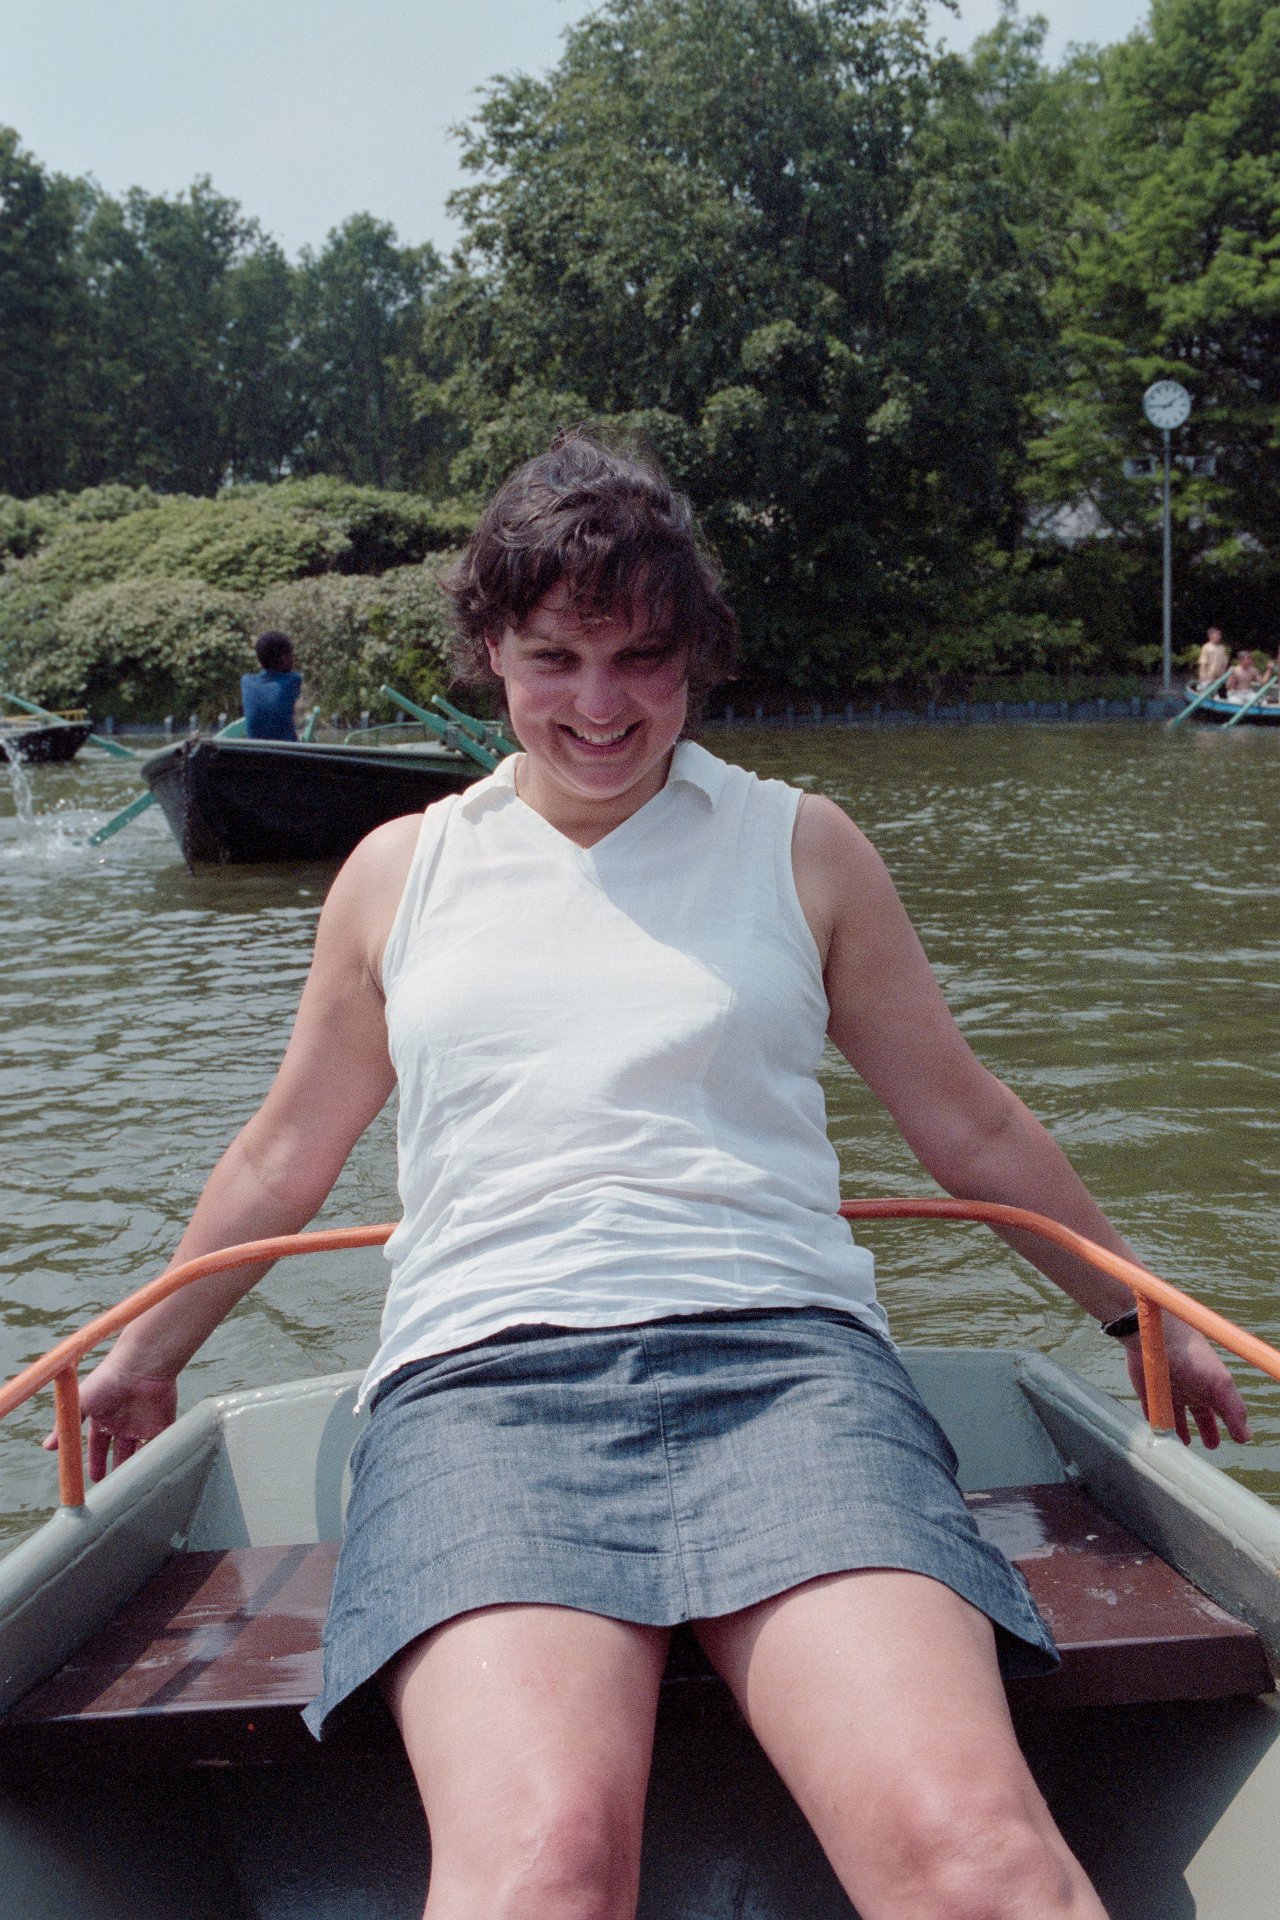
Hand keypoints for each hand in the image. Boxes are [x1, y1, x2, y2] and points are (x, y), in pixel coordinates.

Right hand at [43, 1356, 177, 1481]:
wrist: (140, 1367)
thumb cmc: (107, 1381)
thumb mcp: (81, 1404)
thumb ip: (65, 1427)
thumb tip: (47, 1447)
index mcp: (104, 1416)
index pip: (98, 1444)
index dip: (96, 1461)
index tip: (94, 1479)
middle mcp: (123, 1421)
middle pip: (120, 1451)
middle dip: (115, 1468)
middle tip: (111, 1488)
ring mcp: (143, 1422)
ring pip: (139, 1452)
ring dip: (134, 1468)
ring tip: (129, 1487)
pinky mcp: (162, 1423)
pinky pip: (159, 1445)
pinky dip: (155, 1459)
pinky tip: (148, 1474)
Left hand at [1125, 1318, 1250, 1448]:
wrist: (1159, 1338)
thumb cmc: (1193, 1357)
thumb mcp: (1221, 1384)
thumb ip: (1234, 1410)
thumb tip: (1246, 1437)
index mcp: (1209, 1386)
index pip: (1221, 1408)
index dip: (1229, 1422)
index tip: (1235, 1438)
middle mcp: (1191, 1388)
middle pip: (1200, 1413)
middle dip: (1206, 1429)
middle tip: (1211, 1445)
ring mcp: (1169, 1391)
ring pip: (1176, 1415)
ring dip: (1180, 1429)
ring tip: (1185, 1443)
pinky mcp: (1148, 1392)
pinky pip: (1153, 1412)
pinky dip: (1157, 1424)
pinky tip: (1160, 1435)